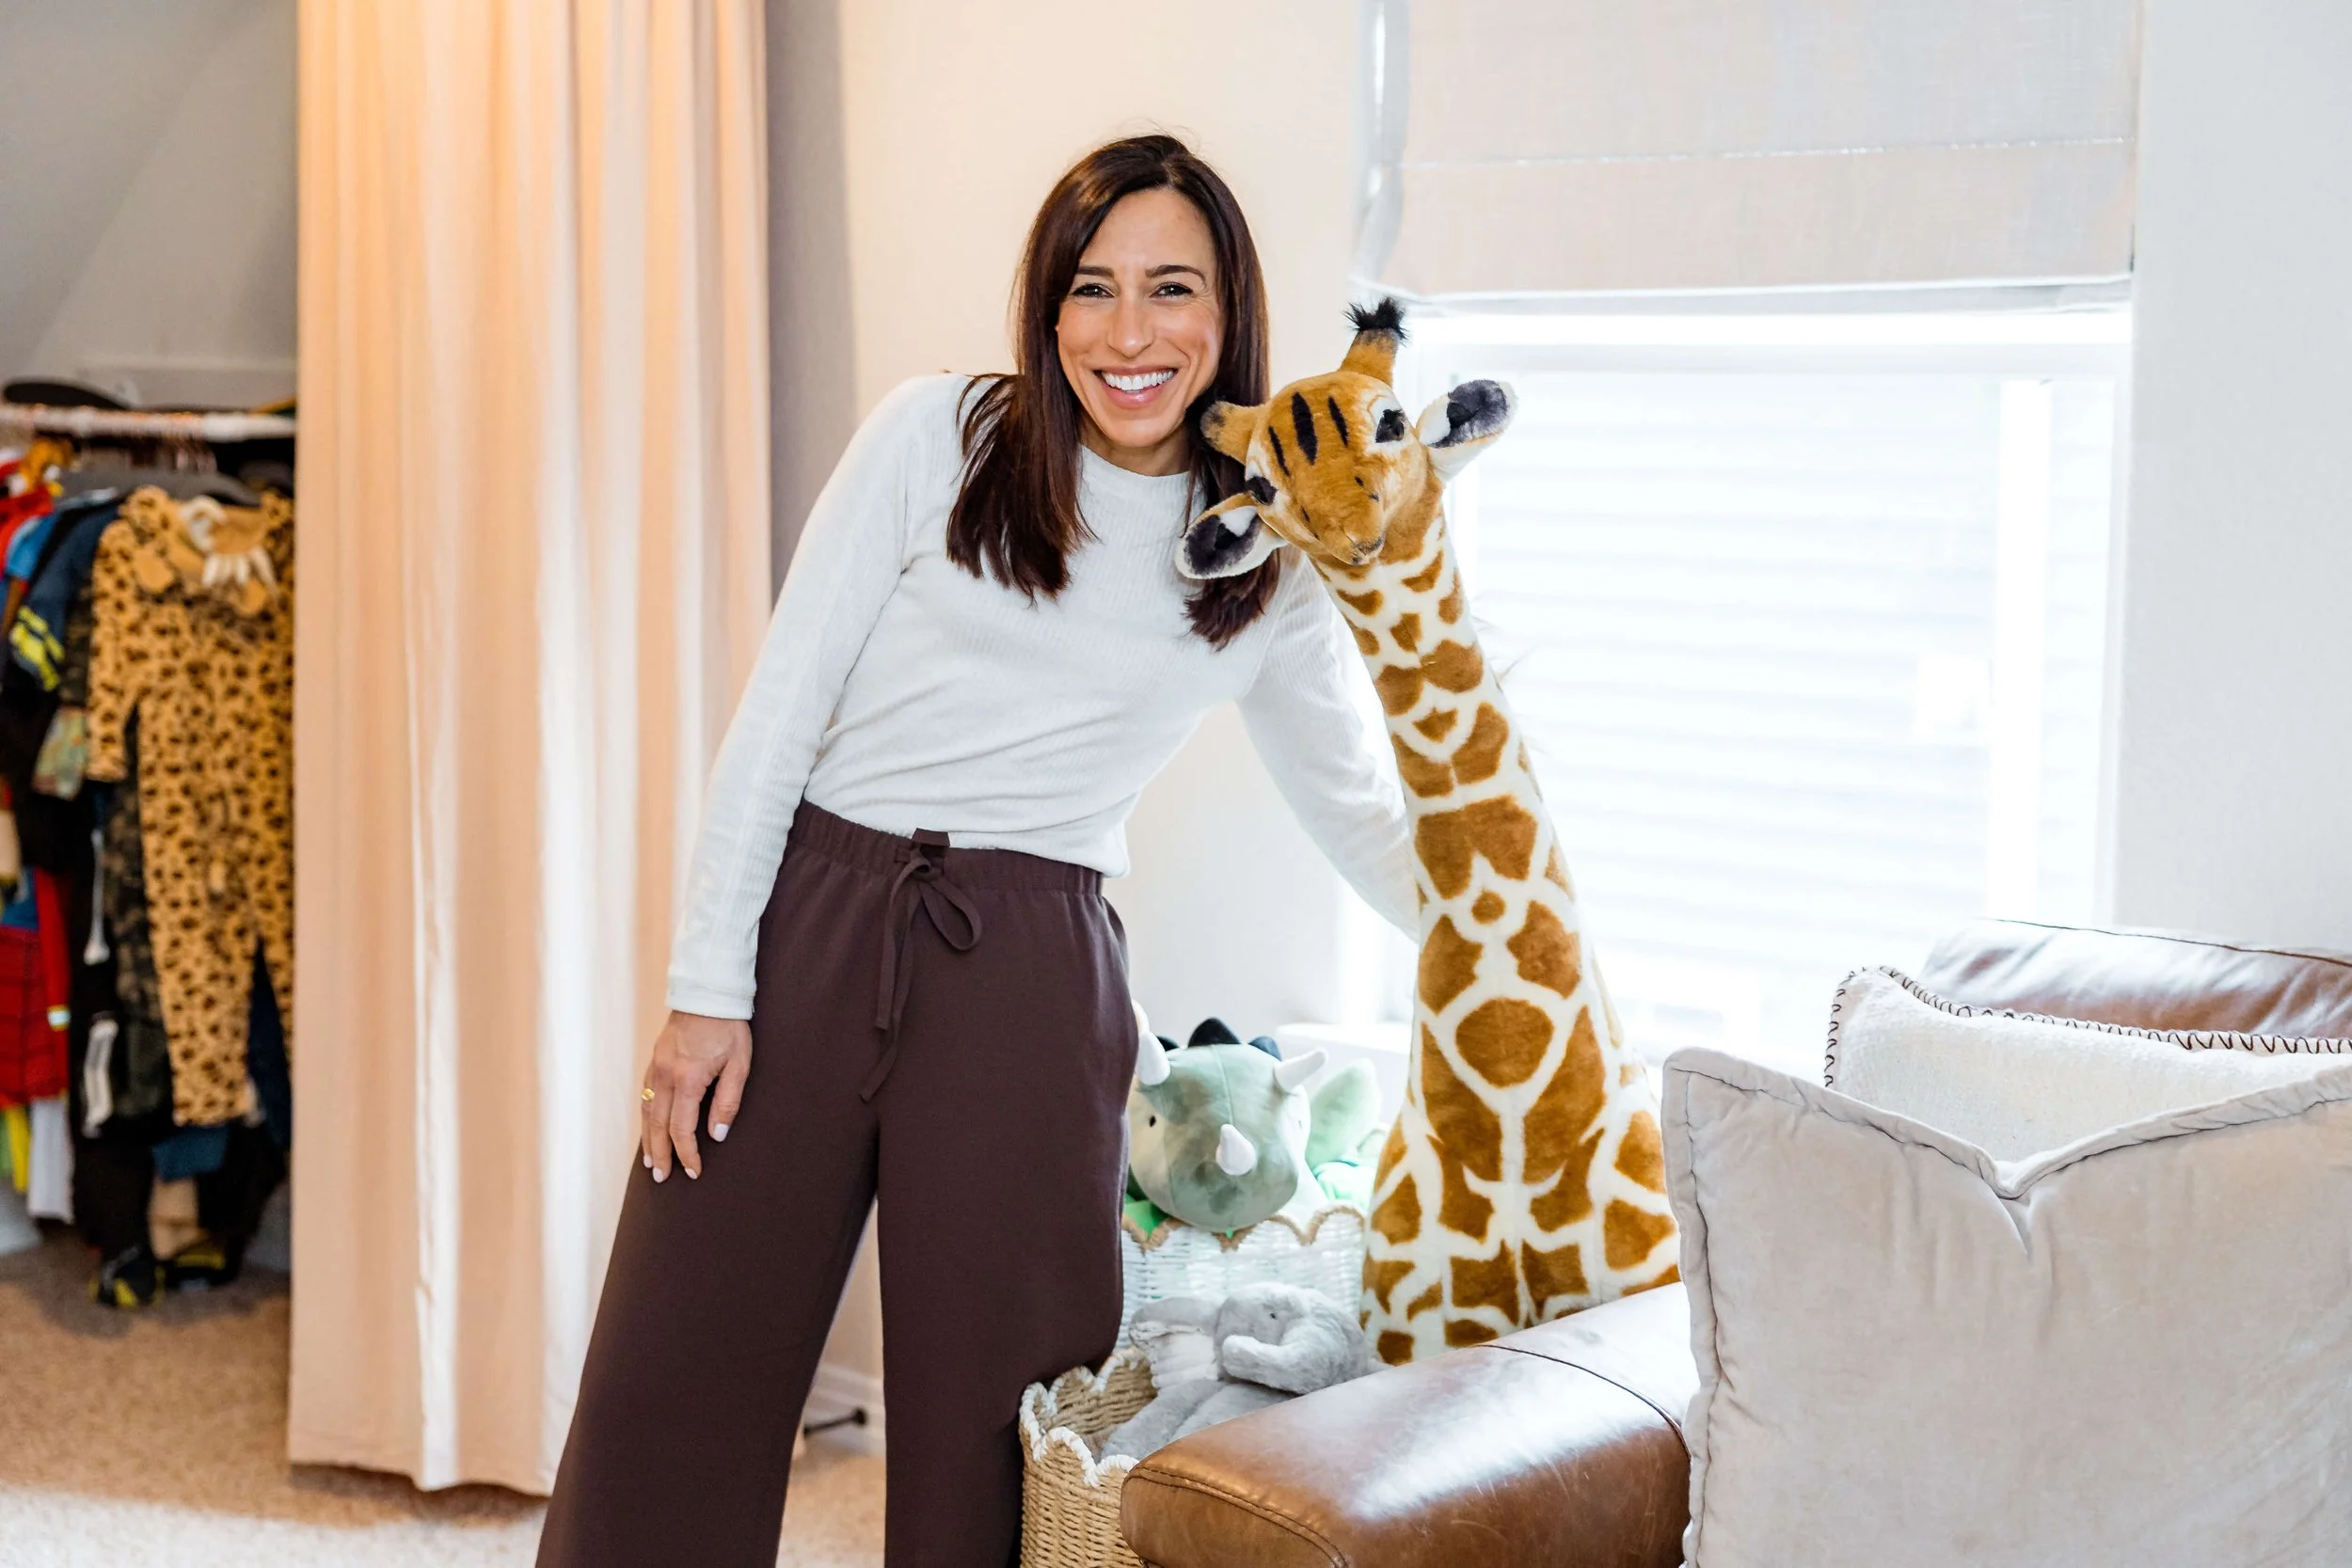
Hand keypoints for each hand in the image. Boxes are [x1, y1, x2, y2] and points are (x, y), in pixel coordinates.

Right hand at [641, 1010, 751, 1181]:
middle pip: (658, 1126)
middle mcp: (665, 1076)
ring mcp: (655, 1068)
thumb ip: (727, 1102)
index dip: (687, 1153)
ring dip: (648, 1140)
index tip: (695, 1171)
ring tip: (651, 1163)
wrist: (707, 995)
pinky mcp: (653, 1062)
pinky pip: (645, 1097)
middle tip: (662, 1178)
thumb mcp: (739, 1065)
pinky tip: (648, 1129)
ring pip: (647, 1113)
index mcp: (688, 1079)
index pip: (682, 1128)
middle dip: (660, 1154)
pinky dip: (645, 1118)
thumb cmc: (729, 1029)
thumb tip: (717, 1135)